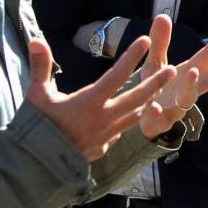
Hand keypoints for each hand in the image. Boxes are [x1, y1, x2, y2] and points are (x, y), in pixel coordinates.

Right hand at [26, 36, 175, 160]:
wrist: (35, 167)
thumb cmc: (34, 128)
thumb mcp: (36, 95)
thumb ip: (40, 66)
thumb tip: (36, 40)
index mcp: (89, 102)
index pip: (116, 75)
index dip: (132, 56)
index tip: (145, 40)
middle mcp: (102, 118)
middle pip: (136, 97)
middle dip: (156, 82)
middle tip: (172, 69)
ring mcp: (105, 135)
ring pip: (134, 116)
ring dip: (147, 102)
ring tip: (160, 91)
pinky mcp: (103, 148)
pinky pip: (121, 131)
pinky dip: (129, 121)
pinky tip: (132, 115)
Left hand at [137, 14, 207, 138]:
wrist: (145, 119)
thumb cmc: (156, 88)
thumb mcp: (156, 62)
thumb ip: (160, 42)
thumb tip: (162, 15)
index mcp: (189, 72)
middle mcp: (188, 89)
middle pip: (207, 78)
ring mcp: (176, 106)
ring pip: (188, 98)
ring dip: (192, 86)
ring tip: (193, 72)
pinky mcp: (160, 121)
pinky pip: (160, 118)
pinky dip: (158, 113)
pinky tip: (154, 107)